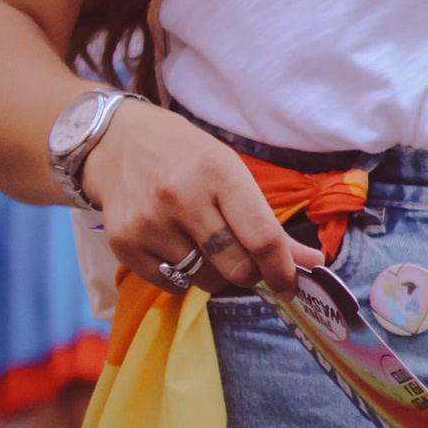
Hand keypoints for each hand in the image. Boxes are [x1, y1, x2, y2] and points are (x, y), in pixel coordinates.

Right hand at [78, 100, 321, 296]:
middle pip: (236, 268)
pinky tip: (175, 245)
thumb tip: (312, 265)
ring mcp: (149, 223)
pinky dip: (182, 276)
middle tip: (245, 260)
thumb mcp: (231, 172)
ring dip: (215, 274)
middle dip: (250, 273)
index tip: (290, 286)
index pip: (262, 238)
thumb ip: (268, 222)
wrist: (115, 142)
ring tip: (203, 244)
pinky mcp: (123, 244)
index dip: (283, 271)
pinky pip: (171, 285)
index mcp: (218, 172)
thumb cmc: (185, 157)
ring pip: (204, 280)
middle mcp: (181, 197)